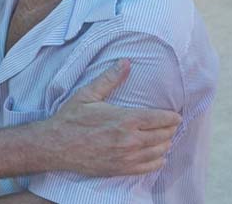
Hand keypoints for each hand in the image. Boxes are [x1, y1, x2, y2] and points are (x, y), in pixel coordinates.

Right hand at [40, 59, 180, 176]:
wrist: (55, 146)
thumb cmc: (70, 119)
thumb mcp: (88, 95)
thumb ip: (110, 79)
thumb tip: (126, 62)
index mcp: (125, 119)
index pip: (161, 119)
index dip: (172, 117)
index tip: (176, 115)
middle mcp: (130, 140)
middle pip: (164, 135)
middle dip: (170, 129)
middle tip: (170, 124)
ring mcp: (127, 157)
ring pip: (159, 151)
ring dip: (165, 143)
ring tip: (164, 137)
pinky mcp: (121, 169)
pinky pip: (149, 167)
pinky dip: (157, 160)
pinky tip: (157, 155)